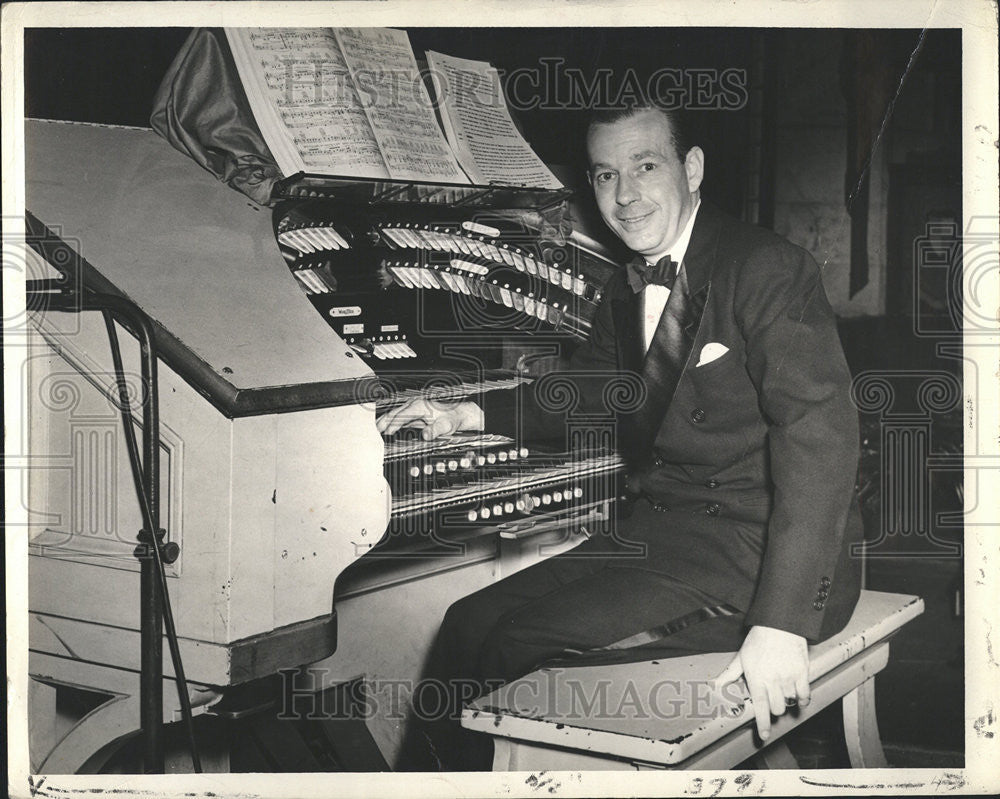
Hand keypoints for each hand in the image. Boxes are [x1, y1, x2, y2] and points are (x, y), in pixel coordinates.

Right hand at [376, 397, 483, 439]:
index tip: (386, 433)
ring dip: (385, 422)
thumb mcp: (446, 426)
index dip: (392, 424)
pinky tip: (386, 430)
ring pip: (395, 414)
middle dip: (383, 422)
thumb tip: (425, 435)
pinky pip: (399, 418)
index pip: (401, 415)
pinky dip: (391, 423)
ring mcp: (413, 409)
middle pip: (394, 413)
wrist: (458, 414)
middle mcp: (415, 405)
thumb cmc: (452, 418)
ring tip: (375, 431)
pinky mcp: (414, 414)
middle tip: (373, 432)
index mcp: (420, 406)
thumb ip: (436, 430)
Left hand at [714, 625, 809, 740]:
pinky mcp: (802, 672)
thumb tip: (713, 686)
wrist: (778, 623)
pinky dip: (803, 699)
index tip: (763, 736)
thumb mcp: (741, 657)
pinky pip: (805, 694)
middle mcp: (773, 681)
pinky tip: (799, 696)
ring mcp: (788, 677)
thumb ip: (729, 674)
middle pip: (777, 709)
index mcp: (756, 678)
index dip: (762, 724)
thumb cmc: (758, 640)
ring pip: (790, 702)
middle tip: (772, 699)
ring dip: (787, 701)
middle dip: (774, 708)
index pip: (760, 708)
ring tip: (783, 692)